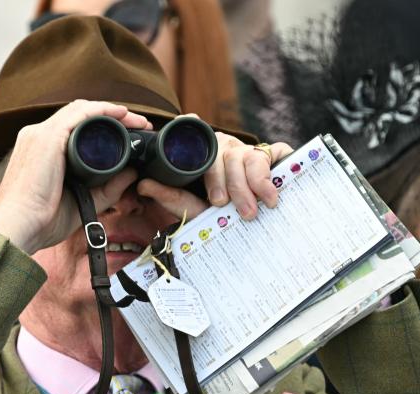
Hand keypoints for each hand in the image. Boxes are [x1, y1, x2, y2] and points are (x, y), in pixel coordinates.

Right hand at [0, 100, 151, 253]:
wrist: (17, 228)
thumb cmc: (40, 222)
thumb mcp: (83, 202)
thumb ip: (107, 189)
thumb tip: (132, 172)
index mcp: (41, 151)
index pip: (74, 127)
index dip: (103, 127)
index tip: (129, 134)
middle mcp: (38, 137)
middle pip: (80, 115)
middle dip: (112, 116)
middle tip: (139, 125)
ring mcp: (40, 134)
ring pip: (81, 110)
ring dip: (112, 111)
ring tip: (137, 121)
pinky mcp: (47, 138)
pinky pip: (80, 114)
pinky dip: (103, 111)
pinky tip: (121, 114)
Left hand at [137, 127, 292, 219]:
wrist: (245, 221)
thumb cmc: (215, 211)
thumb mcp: (192, 207)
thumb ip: (169, 196)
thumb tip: (143, 184)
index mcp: (205, 155)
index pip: (203, 150)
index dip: (211, 173)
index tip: (217, 200)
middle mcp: (226, 147)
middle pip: (228, 157)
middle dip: (234, 187)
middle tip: (238, 212)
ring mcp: (249, 149)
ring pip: (250, 157)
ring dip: (254, 184)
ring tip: (256, 209)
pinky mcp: (273, 152)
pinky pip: (276, 152)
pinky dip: (274, 171)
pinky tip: (273, 193)